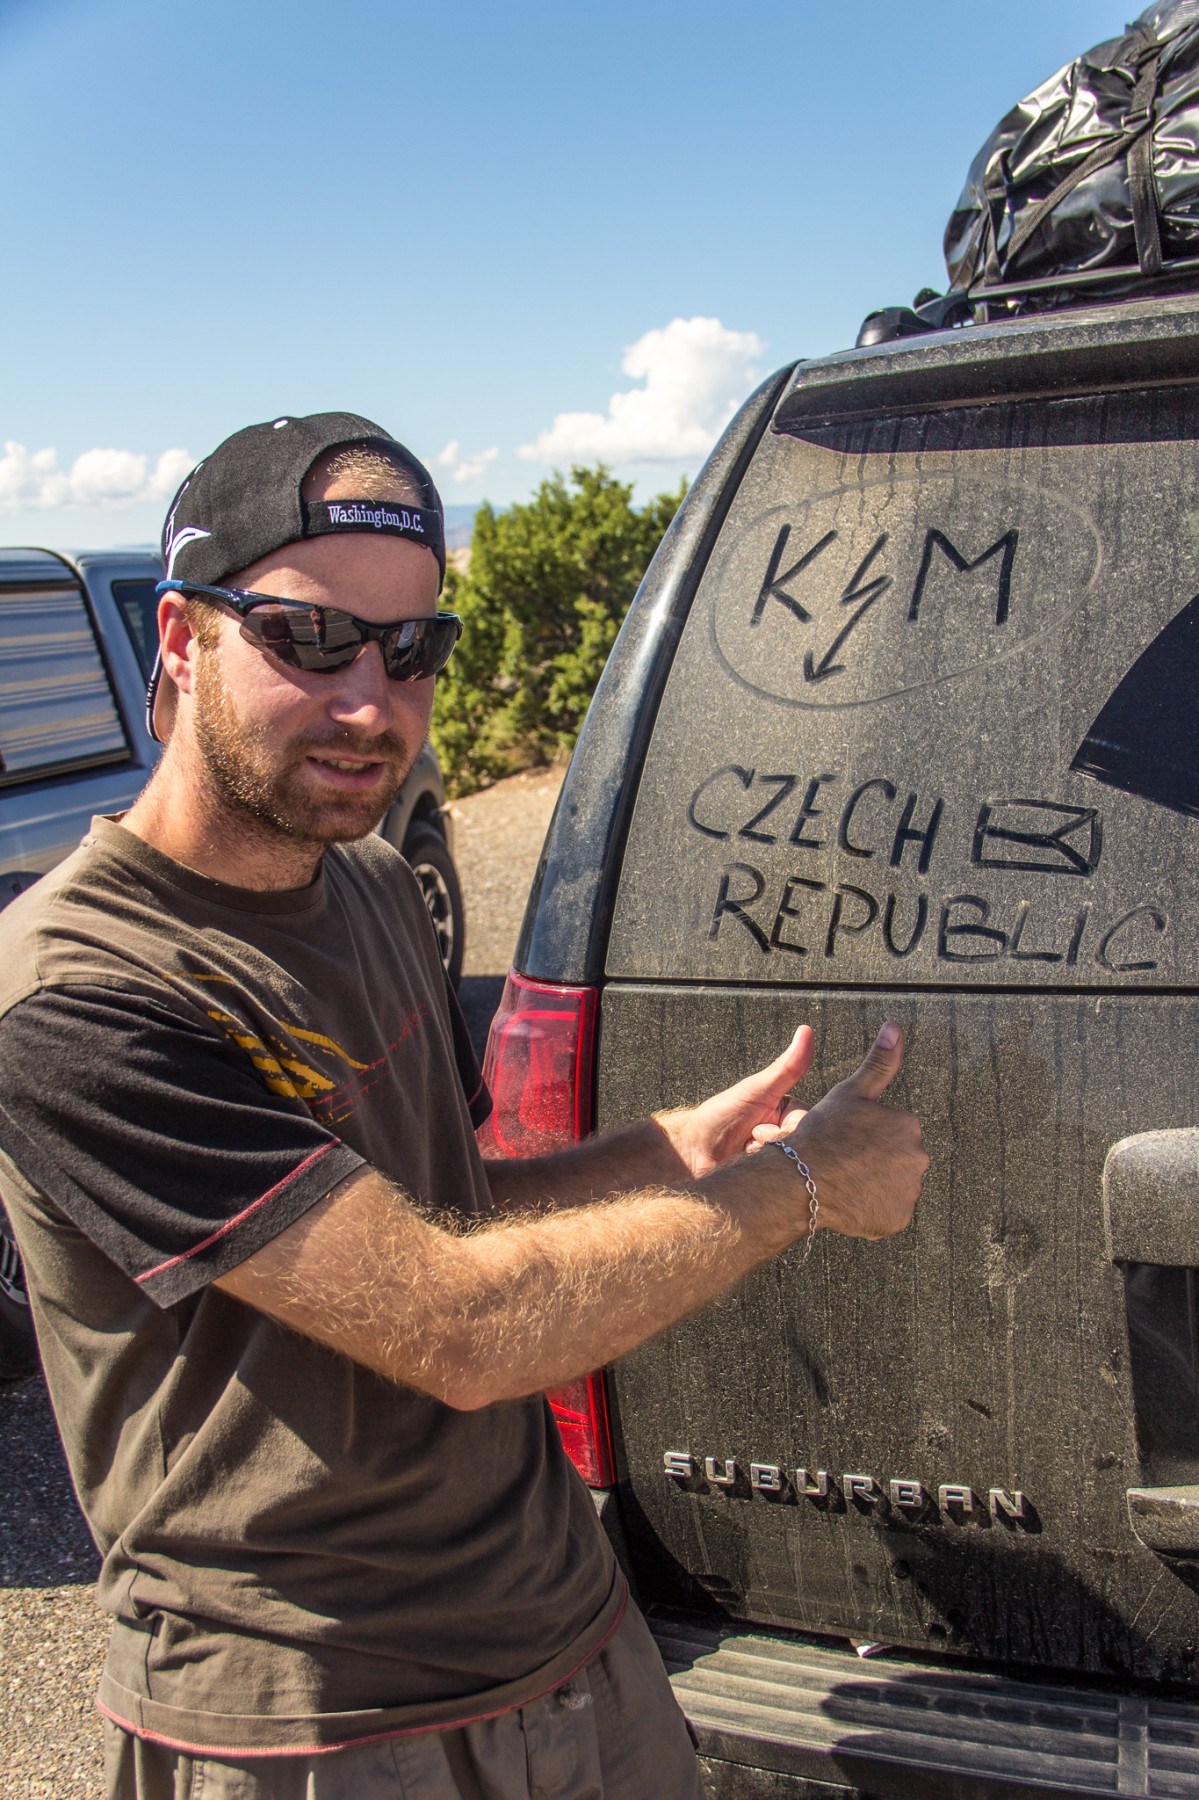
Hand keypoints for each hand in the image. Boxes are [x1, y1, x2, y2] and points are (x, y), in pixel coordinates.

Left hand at [656, 1024, 814, 1178]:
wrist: (692, 1152)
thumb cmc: (720, 1116)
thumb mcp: (756, 1090)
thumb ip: (786, 1066)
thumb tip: (806, 1031)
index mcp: (792, 1115)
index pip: (807, 1127)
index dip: (782, 1133)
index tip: (758, 1132)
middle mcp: (793, 1139)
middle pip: (801, 1150)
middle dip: (771, 1149)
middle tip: (747, 1144)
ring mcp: (783, 1163)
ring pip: (791, 1170)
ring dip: (763, 1164)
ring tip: (743, 1158)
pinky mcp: (773, 1184)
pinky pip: (781, 1186)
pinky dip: (761, 1179)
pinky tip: (746, 1174)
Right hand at [785, 1022, 925, 1240]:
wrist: (802, 1178)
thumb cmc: (822, 1132)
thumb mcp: (851, 1091)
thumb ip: (880, 1061)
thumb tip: (894, 1026)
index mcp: (909, 1125)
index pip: (892, 1133)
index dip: (864, 1137)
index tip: (844, 1140)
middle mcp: (918, 1158)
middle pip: (896, 1161)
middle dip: (874, 1162)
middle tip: (842, 1162)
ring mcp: (909, 1192)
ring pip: (892, 1188)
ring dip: (874, 1186)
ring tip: (843, 1181)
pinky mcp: (898, 1220)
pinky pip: (887, 1214)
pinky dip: (872, 1211)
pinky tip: (850, 1201)